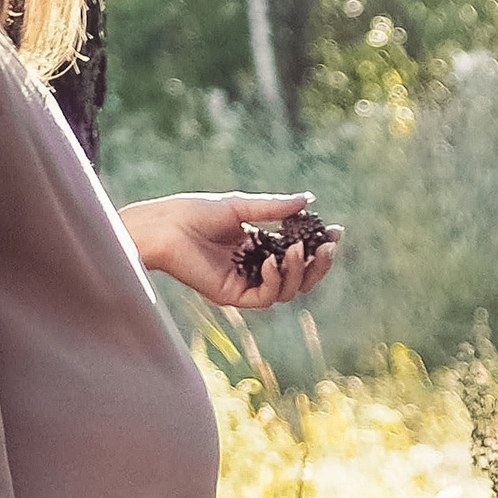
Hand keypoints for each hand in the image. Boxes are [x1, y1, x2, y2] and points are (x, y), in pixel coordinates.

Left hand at [120, 191, 337, 309]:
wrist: (163, 227)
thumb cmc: (194, 212)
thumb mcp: (241, 205)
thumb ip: (275, 208)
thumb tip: (308, 199)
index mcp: (256, 245)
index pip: (296, 253)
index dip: (316, 246)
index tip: (334, 232)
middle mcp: (253, 267)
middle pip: (298, 277)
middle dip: (317, 265)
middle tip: (327, 247)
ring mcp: (244, 283)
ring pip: (287, 291)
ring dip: (297, 272)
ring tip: (295, 251)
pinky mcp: (232, 295)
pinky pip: (265, 298)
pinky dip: (273, 281)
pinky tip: (271, 263)